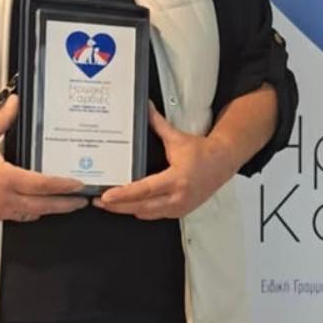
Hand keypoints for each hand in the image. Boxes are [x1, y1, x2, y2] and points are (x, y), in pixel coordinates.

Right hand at [0, 95, 86, 221]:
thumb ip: (3, 119)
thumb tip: (16, 101)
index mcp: (4, 179)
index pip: (42, 185)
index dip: (63, 187)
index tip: (78, 186)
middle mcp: (2, 199)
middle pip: (42, 206)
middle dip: (64, 205)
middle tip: (82, 202)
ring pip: (30, 214)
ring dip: (49, 210)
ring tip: (64, 204)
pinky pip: (16, 217)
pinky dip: (30, 212)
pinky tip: (38, 206)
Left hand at [95, 103, 237, 219]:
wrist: (223, 162)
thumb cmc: (202, 152)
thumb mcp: (177, 139)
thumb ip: (158, 124)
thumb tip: (146, 108)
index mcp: (176, 179)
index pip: (144, 190)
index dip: (123, 195)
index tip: (106, 196)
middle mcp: (178, 197)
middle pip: (140, 207)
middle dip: (117, 206)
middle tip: (99, 201)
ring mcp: (179, 207)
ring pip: (146, 214)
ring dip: (128, 209)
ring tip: (110, 203)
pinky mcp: (180, 212)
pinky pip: (155, 215)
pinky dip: (141, 210)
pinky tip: (130, 204)